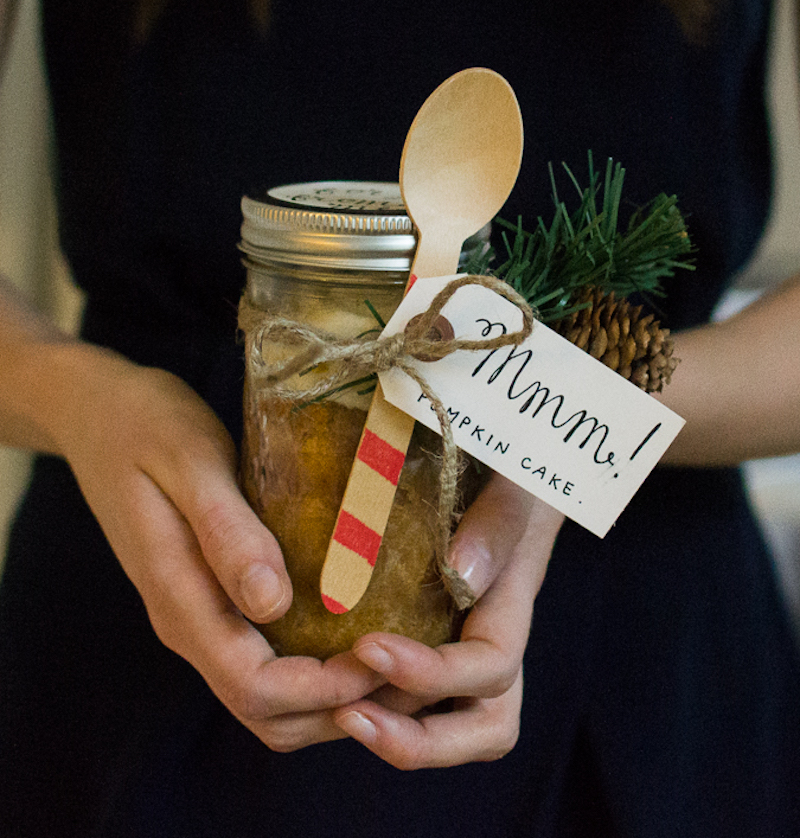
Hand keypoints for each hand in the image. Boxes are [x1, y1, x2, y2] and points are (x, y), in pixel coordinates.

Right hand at [44, 343, 385, 747]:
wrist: (96, 412)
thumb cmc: (144, 424)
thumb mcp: (189, 461)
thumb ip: (226, 531)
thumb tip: (273, 605)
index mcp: (180, 598)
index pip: (255, 686)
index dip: (324, 689)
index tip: (385, 657)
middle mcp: (188, 624)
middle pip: (266, 712)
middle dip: (340, 707)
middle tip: (411, 667)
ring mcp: (198, 614)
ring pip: (267, 698)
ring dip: (331, 697)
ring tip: (398, 657)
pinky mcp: (211, 598)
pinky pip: (265, 660)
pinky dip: (316, 668)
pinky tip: (361, 630)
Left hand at [333, 476, 563, 767]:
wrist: (504, 454)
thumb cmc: (508, 461)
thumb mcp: (514, 479)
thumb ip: (497, 519)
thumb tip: (463, 573)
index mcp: (511, 600)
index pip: (491, 666)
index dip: (434, 672)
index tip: (368, 646)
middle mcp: (491, 634)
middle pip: (483, 728)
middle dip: (418, 739)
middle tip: (347, 715)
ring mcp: (463, 640)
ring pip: (448, 721)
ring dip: (395, 731)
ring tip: (334, 712)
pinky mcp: (429, 633)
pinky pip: (411, 692)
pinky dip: (377, 700)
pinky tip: (324, 682)